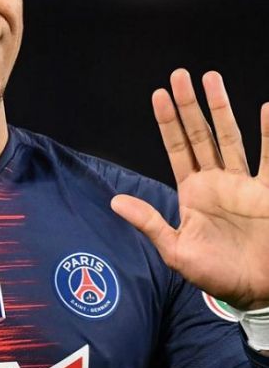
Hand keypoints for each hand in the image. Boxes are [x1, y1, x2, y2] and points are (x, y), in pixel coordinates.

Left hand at [111, 69, 268, 310]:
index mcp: (192, 192)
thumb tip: (114, 201)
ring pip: (230, 138)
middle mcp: (217, 181)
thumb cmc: (216, 275)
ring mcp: (244, 184)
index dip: (167, 123)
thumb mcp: (176, 251)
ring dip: (221, 109)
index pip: (177, 148)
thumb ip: (150, 223)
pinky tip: (267, 109)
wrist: (258, 292)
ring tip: (211, 78)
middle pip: (200, 134)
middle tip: (179, 75)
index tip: (157, 94)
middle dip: (190, 106)